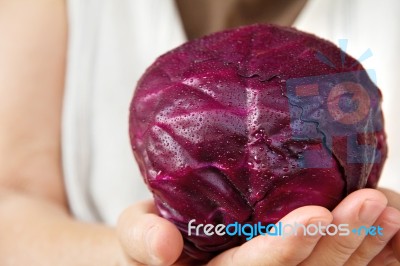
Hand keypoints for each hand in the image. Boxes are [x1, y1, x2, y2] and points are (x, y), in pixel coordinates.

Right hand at [117, 189, 399, 265]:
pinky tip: (386, 226)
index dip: (284, 249)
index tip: (314, 214)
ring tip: (385, 209)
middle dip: (338, 243)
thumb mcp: (135, 232)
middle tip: (370, 202)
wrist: (163, 247)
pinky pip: (329, 265)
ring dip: (360, 245)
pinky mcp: (287, 263)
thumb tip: (163, 248)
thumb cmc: (150, 233)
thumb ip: (142, 238)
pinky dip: (364, 250)